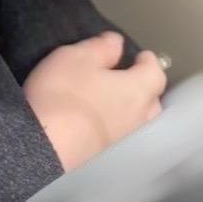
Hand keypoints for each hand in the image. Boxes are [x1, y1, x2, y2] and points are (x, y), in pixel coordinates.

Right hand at [24, 30, 167, 172]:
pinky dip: (116, 128)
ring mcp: (124, 143)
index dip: (149, 62)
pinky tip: (101, 125)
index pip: (155, 74)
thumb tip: (117, 42)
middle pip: (153, 103)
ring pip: (139, 124)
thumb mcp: (77, 57)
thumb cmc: (64, 95)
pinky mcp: (107, 159)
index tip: (142, 56)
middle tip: (131, 79)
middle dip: (145, 89)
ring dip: (131, 112)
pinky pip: (121, 140)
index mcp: (136, 90)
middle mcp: (138, 119)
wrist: (47, 146)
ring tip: (115, 102)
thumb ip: (101, 48)